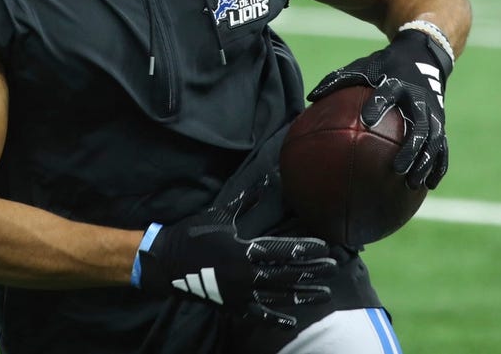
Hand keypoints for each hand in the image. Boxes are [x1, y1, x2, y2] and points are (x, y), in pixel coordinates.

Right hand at [135, 184, 336, 328]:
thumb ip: (248, 200)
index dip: (306, 250)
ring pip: (280, 296)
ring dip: (303, 294)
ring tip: (324, 293)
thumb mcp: (221, 214)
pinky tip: (292, 321)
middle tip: (334, 268)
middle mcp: (247, 274)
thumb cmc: (194, 234)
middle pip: (288, 274)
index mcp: (245, 250)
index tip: (325, 249)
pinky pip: (259, 315)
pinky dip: (276, 318)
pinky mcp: (233, 306)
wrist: (167, 262)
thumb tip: (268, 180)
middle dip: (312, 271)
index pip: (284, 251)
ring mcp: (241, 293)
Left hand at [308, 29, 450, 189]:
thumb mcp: (363, 67)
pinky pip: (442, 147)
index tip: (366, 120)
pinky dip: (438, 165)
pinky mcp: (441, 122)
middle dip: (410, 148)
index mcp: (397, 83)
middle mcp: (418, 99)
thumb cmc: (385, 66)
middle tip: (396, 169)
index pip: (387, 94)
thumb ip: (338, 81)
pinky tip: (429, 185)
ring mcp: (433, 113)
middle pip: (418, 126)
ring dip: (426, 162)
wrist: (423, 56)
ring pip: (433, 141)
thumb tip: (310, 98)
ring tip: (413, 184)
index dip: (378, 105)